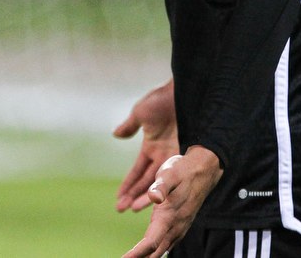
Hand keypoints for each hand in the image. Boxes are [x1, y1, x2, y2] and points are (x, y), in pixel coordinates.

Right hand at [114, 82, 179, 211]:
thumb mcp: (141, 112)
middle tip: (121, 209)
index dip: (128, 184)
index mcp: (151, 146)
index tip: (119, 198)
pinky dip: (166, 187)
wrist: (184, 92)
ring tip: (136, 208)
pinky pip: (174, 175)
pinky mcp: (185, 154)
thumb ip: (130, 125)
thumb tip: (116, 134)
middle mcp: (162, 155)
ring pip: (159, 182)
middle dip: (134, 195)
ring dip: (147, 195)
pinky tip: (160, 200)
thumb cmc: (162, 100)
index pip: (137, 171)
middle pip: (146, 181)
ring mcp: (174, 157)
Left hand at [122, 147, 222, 257]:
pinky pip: (166, 245)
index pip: (151, 242)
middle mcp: (175, 227)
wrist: (203, 171)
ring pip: (161, 251)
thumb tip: (154, 197)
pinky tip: (147, 254)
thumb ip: (161, 186)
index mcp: (169, 216)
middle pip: (155, 252)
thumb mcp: (170, 173)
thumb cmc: (183, 171)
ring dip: (147, 257)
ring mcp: (179, 229)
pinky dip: (154, 252)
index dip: (137, 254)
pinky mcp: (180, 227)